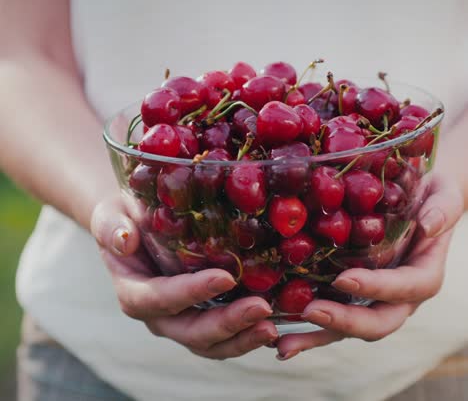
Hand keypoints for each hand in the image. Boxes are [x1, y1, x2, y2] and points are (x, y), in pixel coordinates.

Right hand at [91, 196, 277, 359]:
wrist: (134, 227)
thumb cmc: (123, 218)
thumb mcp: (110, 216)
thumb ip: (112, 227)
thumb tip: (124, 239)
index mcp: (134, 291)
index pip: (160, 299)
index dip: (191, 292)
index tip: (225, 278)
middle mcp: (158, 314)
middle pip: (191, 331)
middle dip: (227, 324)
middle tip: (262, 309)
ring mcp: (180, 319)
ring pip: (210, 343)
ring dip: (242, 338)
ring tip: (272, 327)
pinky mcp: (200, 315)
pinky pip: (223, 336)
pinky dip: (246, 334)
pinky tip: (274, 324)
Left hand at [276, 174, 463, 360]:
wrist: (419, 198)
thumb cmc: (431, 194)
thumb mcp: (444, 193)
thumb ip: (443, 208)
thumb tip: (428, 225)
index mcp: (423, 274)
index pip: (406, 288)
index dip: (377, 288)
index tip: (344, 279)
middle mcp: (400, 295)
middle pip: (379, 320)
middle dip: (345, 320)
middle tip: (310, 311)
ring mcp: (374, 299)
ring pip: (350, 327)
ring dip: (318, 337)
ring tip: (284, 345)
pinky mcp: (353, 295)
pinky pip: (333, 314)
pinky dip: (308, 329)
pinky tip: (279, 335)